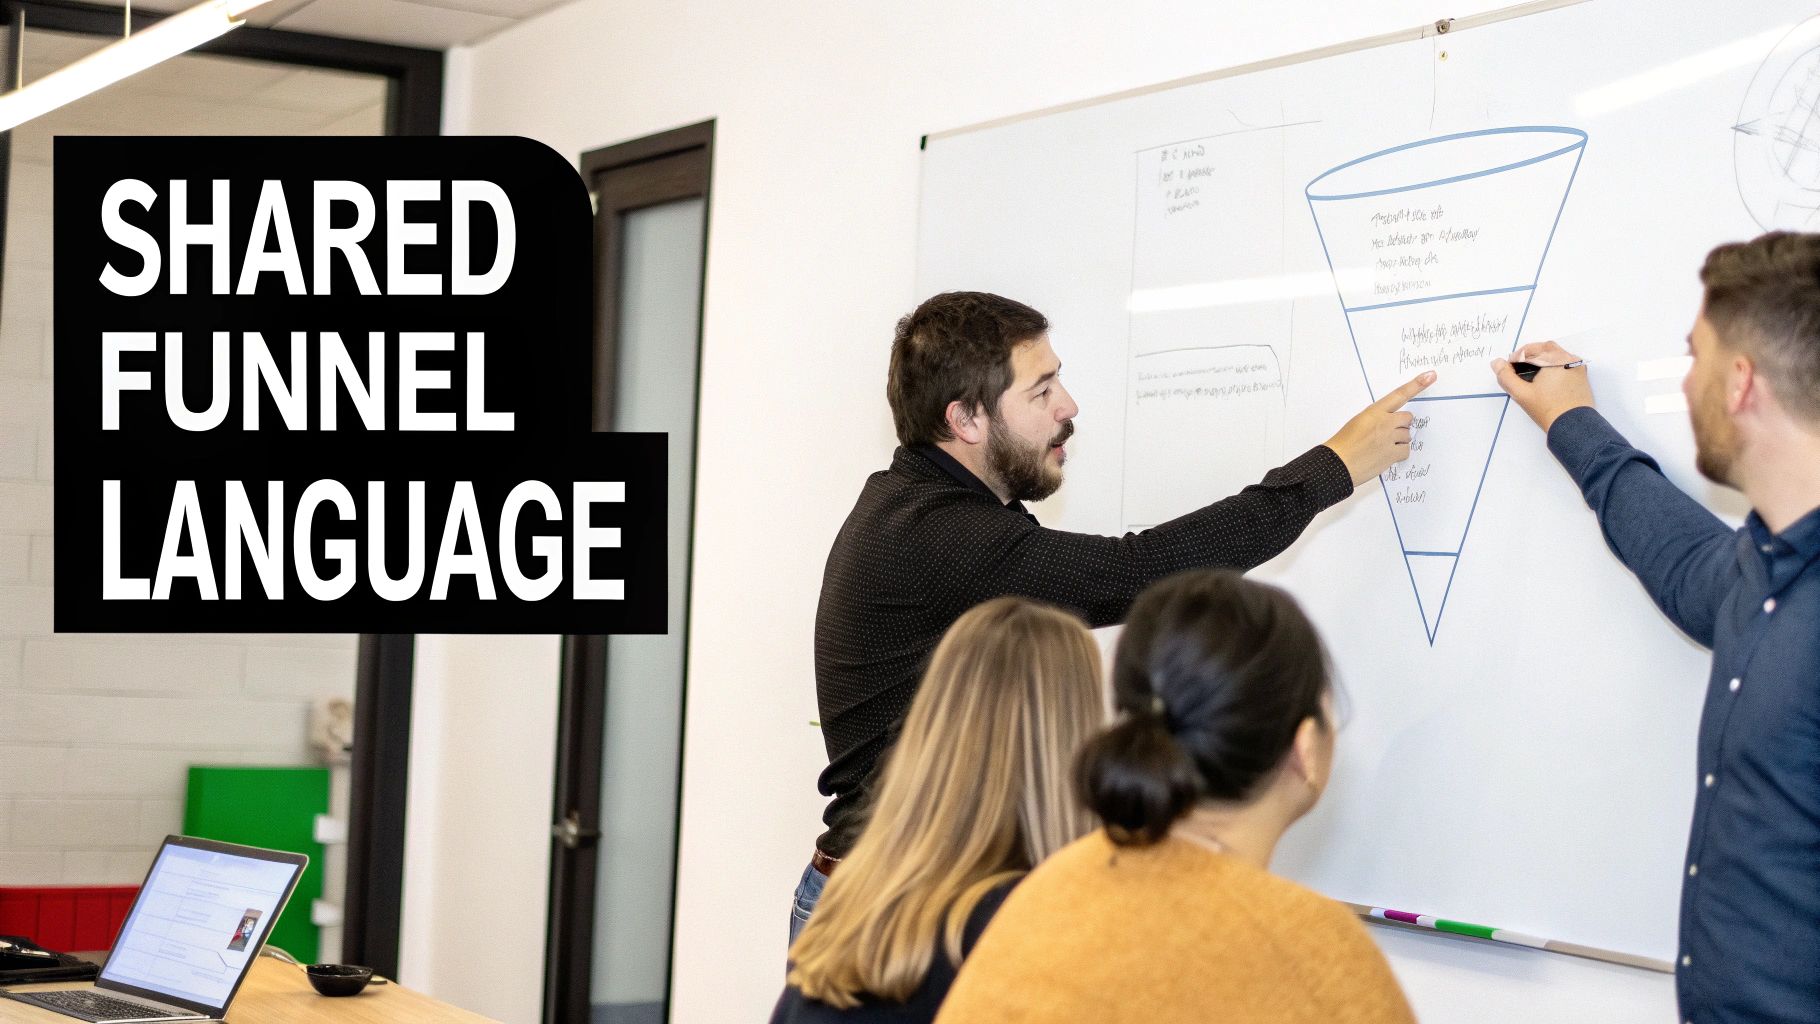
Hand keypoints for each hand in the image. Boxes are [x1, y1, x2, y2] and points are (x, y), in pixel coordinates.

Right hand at [1324, 371, 1434, 486]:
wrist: (1337, 464)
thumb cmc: (1343, 444)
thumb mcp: (1357, 423)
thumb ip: (1376, 419)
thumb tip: (1392, 425)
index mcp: (1374, 411)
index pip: (1399, 394)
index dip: (1417, 384)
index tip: (1430, 376)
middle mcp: (1384, 422)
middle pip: (1407, 418)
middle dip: (1401, 425)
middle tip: (1388, 433)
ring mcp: (1389, 438)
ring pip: (1407, 435)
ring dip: (1399, 440)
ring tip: (1382, 447)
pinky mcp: (1392, 454)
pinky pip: (1406, 450)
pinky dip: (1399, 453)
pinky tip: (1386, 455)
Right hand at [1491, 340, 1593, 431]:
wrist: (1573, 426)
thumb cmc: (1548, 409)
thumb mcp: (1521, 393)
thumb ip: (1506, 376)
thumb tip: (1496, 362)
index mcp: (1555, 359)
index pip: (1530, 349)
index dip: (1516, 357)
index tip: (1509, 367)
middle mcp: (1569, 359)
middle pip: (1545, 349)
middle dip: (1530, 355)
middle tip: (1519, 369)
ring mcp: (1577, 367)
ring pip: (1556, 356)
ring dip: (1543, 360)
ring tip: (1532, 375)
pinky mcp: (1582, 377)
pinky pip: (1566, 365)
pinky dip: (1554, 367)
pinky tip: (1547, 381)